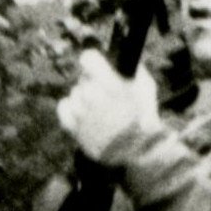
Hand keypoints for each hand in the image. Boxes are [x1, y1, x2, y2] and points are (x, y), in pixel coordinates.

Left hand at [53, 50, 163, 166]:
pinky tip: (82, 111)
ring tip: (97, 107)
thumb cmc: (144, 118)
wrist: (136, 151)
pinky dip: (70, 107)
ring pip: (74, 94)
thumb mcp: (147, 88)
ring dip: (83, 97)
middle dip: (91, 82)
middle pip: (82, 79)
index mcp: (112, 86)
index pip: (88, 59)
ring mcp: (83, 115)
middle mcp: (94, 98)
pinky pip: (64, 108)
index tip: (95, 65)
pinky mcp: (75, 129)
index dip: (92, 60)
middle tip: (102, 91)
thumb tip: (121, 59)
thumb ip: (133, 70)